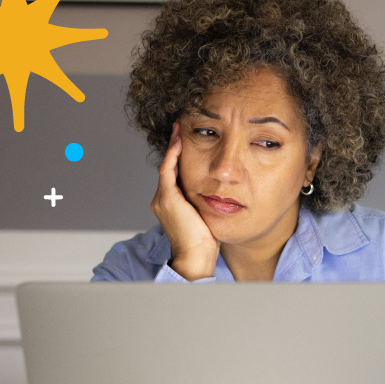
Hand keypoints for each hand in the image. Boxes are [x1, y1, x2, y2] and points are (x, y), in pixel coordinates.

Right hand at [151, 121, 219, 279]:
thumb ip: (206, 201)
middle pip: (169, 165)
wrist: (196, 257)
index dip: (179, 156)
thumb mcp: (205, 216)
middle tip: (182, 125)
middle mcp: (162, 199)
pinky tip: (180, 141)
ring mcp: (162, 198)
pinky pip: (168, 170)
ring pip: (167, 165)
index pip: (174, 173)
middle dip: (175, 145)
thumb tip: (222, 192)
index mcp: (170, 203)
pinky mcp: (167, 199)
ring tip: (180, 127)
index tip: (187, 139)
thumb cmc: (204, 242)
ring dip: (174, 145)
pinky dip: (173, 154)